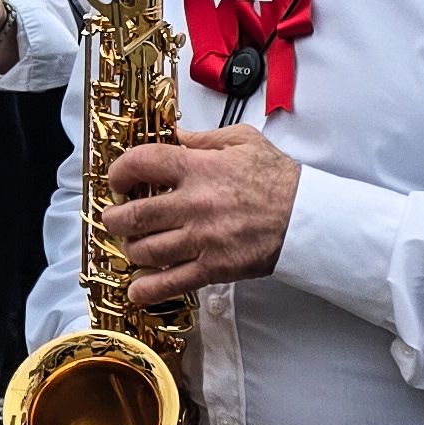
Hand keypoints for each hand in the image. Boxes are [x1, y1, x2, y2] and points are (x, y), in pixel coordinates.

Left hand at [103, 130, 298, 305]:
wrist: (308, 218)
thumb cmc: (278, 179)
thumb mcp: (242, 141)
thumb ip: (201, 139)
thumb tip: (172, 135)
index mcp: (198, 168)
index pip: (140, 163)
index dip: (119, 171)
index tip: (117, 181)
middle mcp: (193, 204)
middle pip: (132, 214)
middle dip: (115, 218)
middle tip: (115, 218)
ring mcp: (202, 239)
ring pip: (145, 250)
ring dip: (132, 248)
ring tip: (134, 244)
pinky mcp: (213, 268)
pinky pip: (170, 283)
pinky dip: (146, 289)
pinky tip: (137, 288)